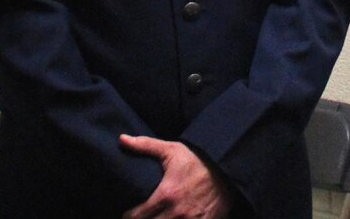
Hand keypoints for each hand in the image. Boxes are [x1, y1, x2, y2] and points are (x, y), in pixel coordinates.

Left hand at [118, 135, 233, 218]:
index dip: (129, 217)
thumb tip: (122, 139)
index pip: (138, 216)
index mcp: (166, 195)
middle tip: (139, 218)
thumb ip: (145, 145)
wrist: (227, 168)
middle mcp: (177, 213)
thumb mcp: (171, 150)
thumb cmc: (198, 159)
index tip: (127, 214)